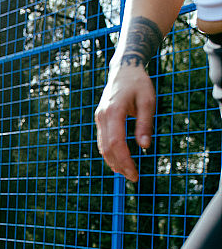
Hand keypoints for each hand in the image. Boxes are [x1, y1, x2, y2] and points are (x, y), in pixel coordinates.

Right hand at [94, 64, 155, 181]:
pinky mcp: (100, 120)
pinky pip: (102, 141)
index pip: (116, 143)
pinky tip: (119, 160)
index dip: (125, 161)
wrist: (124, 70)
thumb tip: (144, 147)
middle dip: (119, 165)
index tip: (135, 173)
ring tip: (126, 172)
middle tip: (133, 177)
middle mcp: (102, 117)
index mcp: (113, 112)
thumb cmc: (139, 84)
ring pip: (102, 146)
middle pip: (107, 148)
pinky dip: (110, 153)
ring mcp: (99, 118)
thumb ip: (145, 124)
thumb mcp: (148, 101)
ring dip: (113, 162)